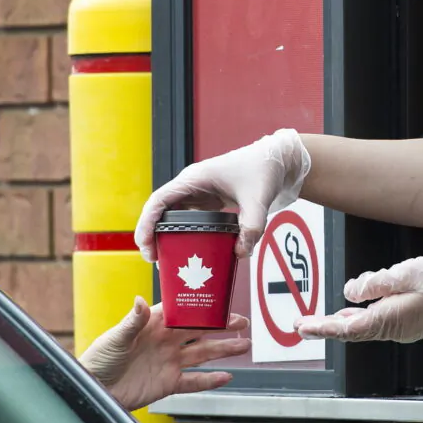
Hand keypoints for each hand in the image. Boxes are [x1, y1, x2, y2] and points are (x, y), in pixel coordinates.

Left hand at [79, 297, 249, 410]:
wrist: (94, 389)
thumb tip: (141, 301)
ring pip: (202, 354)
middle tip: (241, 322)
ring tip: (243, 346)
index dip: (202, 308)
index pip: (184, 313)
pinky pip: (194, 381)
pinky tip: (225, 376)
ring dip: (223, 351)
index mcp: (154, 326)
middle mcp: (165, 342)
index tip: (221, 302)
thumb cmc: (98, 360)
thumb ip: (132, 321)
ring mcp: (168, 363)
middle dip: (222, 327)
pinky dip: (210, 380)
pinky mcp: (168, 383)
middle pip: (200, 332)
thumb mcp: (115, 338)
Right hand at [134, 128, 310, 262]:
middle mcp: (191, 186)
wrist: (277, 161)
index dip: (147, 223)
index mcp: (194, 179)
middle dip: (153, 235)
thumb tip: (240, 254)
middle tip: (154, 260)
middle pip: (161, 211)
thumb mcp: (258, 199)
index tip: (144, 245)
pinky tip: (189, 253)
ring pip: (173, 217)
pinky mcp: (209, 203)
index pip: (159, 201)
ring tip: (166, 261)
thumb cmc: (264, 169)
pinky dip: (185, 236)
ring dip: (166, 237)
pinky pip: (190, 221)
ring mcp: (199, 194)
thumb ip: (251, 226)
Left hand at [294, 255, 422, 343]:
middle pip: (351, 332)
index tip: (303, 327)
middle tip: (301, 325)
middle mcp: (392, 329)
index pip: (347, 328)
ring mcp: (400, 329)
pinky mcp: (407, 324)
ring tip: (317, 321)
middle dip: (325, 328)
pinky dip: (358, 320)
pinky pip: (376, 324)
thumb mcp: (405, 273)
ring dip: (339, 325)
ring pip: (363, 328)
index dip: (322, 328)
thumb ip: (374, 283)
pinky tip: (350, 314)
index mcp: (388, 318)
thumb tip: (350, 292)